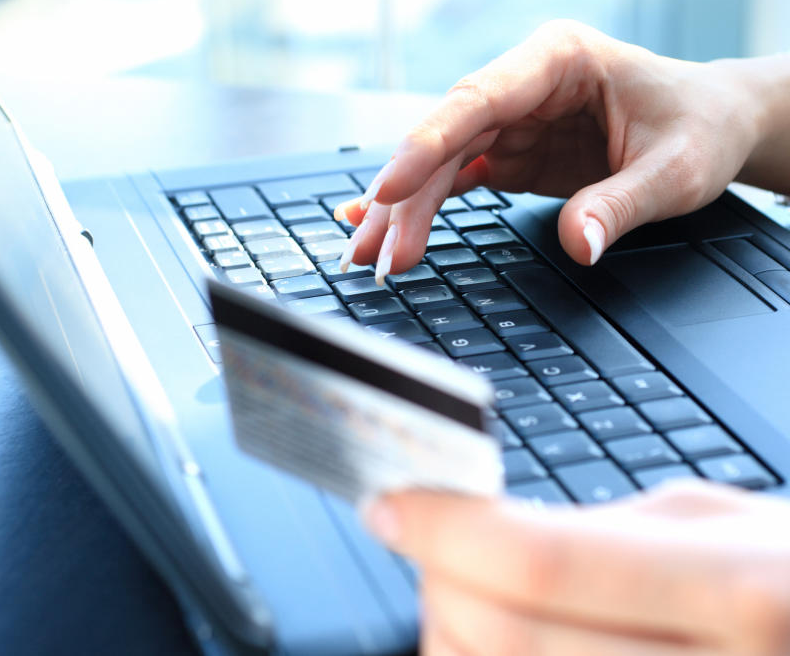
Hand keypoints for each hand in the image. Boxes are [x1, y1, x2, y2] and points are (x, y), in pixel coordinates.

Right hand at [334, 20, 785, 282]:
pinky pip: (455, 179)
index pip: (476, 99)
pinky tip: (390, 228)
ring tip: (372, 256)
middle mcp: (523, 84)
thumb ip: (623, 204)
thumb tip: (577, 246)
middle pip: (445, 137)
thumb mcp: (677, 169)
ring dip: (405, 209)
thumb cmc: (700, 127)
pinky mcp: (511, 152)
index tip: (388, 190)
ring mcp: (512, 118)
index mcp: (558, 59)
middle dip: (405, 196)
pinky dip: (422, 206)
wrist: (715, 125)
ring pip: (440, 162)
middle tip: (377, 253)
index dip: (426, 145)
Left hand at [363, 481, 789, 654]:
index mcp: (735, 590)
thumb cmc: (789, 577)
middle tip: (424, 538)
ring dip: (449, 634)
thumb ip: (599, 532)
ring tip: (462, 590)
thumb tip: (480, 532)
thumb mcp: (718, 524)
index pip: (539, 563)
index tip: (393, 503)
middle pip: (501, 637)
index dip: (443, 529)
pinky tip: (497, 640)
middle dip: (435, 578)